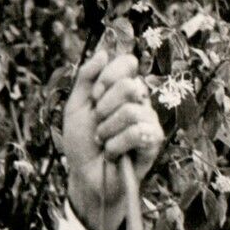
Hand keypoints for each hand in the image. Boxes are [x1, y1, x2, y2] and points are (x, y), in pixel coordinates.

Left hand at [62, 48, 163, 229]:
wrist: (85, 177)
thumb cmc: (82, 144)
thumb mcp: (75, 108)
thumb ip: (86, 78)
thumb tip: (103, 52)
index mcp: (122, 88)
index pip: (127, 63)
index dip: (107, 78)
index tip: (94, 97)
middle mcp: (139, 100)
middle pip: (128, 86)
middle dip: (103, 109)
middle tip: (98, 125)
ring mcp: (148, 119)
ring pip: (130, 112)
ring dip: (107, 131)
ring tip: (103, 143)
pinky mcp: (154, 141)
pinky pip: (136, 133)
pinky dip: (116, 146)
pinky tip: (112, 154)